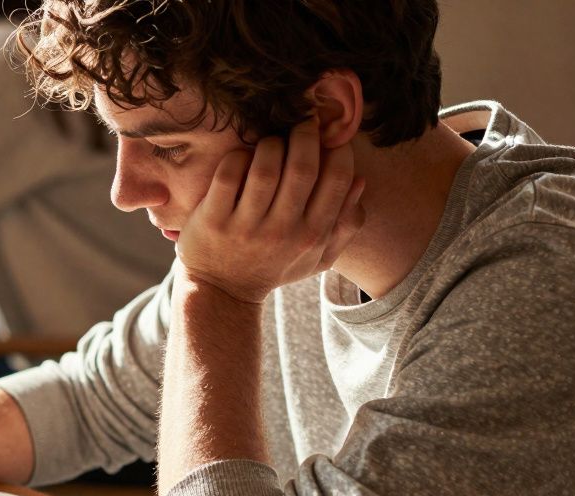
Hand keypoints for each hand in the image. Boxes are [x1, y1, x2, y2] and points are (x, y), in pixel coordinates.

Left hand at [176, 117, 366, 303]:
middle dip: (306, 135)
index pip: (338, 180)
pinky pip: (229, 173)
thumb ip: (345, 224)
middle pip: (302, 167)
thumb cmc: (274, 267)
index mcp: (313, 236)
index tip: (330, 137)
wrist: (222, 291)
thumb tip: (361, 181)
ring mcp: (245, 226)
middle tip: (302, 125)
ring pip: (266, 166)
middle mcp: (282, 232)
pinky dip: (239, 156)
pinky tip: (244, 157)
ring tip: (273, 143)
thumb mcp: (318, 257)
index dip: (338, 149)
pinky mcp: (213, 219)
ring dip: (271, 144)